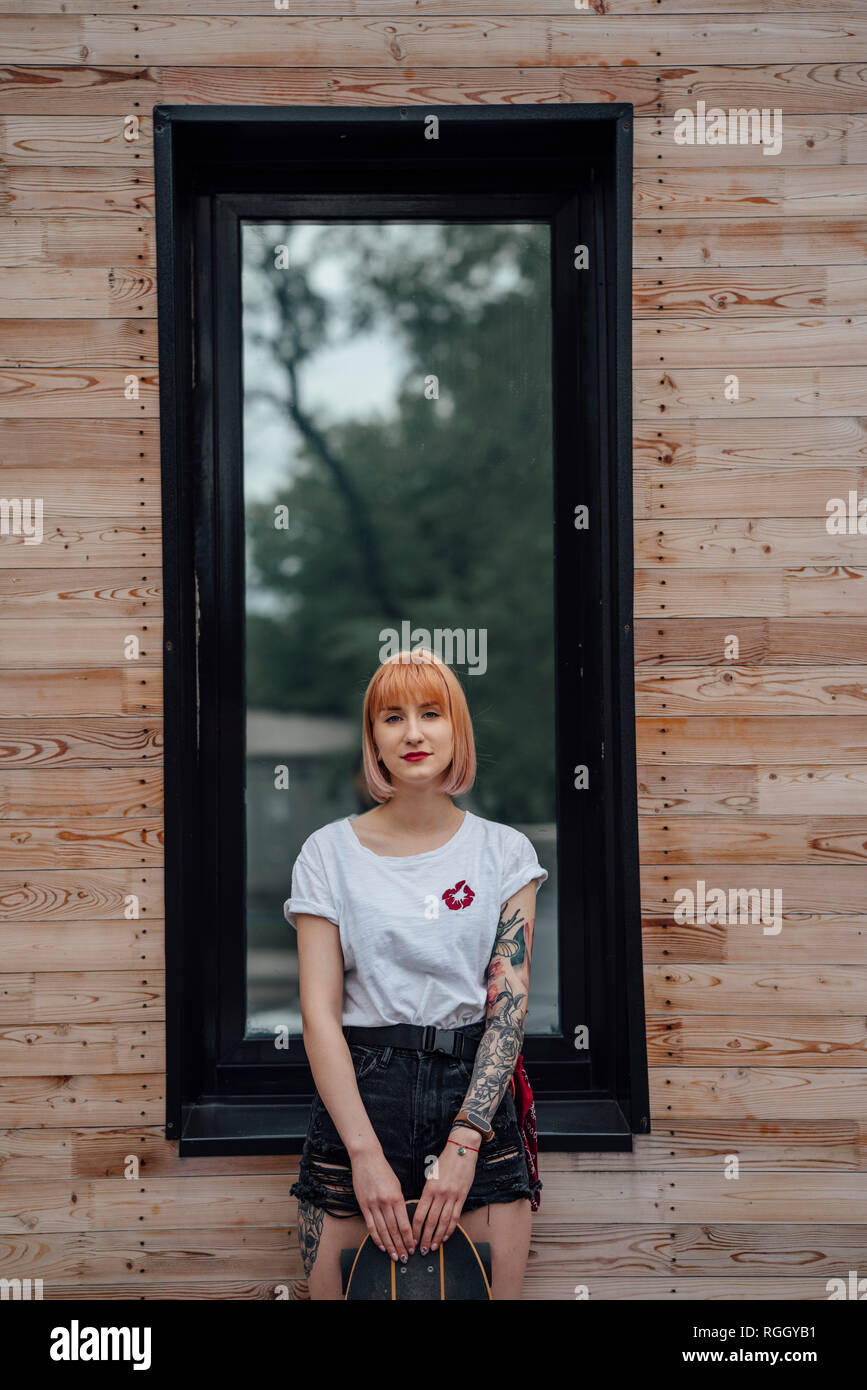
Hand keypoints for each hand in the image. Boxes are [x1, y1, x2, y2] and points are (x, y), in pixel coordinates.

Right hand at [350, 1146, 414, 1260]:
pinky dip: (376, 1238)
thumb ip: (400, 1202)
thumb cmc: (384, 1171)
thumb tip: (404, 1219)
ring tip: (394, 1256)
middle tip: (405, 1257)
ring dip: (389, 1245)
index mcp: (396, 1197)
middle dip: (400, 1246)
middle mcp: (385, 1202)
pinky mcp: (363, 1205)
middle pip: (394, 1230)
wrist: (366, 1158)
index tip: (413, 1247)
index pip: (404, 1223)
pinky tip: (381, 1246)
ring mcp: (373, 1205)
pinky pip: (370, 1225)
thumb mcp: (397, 1185)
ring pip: (382, 1231)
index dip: (408, 1238)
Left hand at [411, 1129, 479, 1253]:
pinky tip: (446, 1236)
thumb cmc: (444, 1161)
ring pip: (443, 1222)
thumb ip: (427, 1192)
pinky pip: (455, 1216)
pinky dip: (451, 1228)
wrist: (462, 1150)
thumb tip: (422, 1208)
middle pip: (431, 1222)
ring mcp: (452, 1196)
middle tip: (421, 1250)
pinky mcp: (462, 1197)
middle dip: (424, 1238)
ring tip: (433, 1247)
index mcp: (429, 1189)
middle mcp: (440, 1194)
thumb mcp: (431, 1175)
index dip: (415, 1229)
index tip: (411, 1239)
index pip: (419, 1214)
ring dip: (437, 1237)